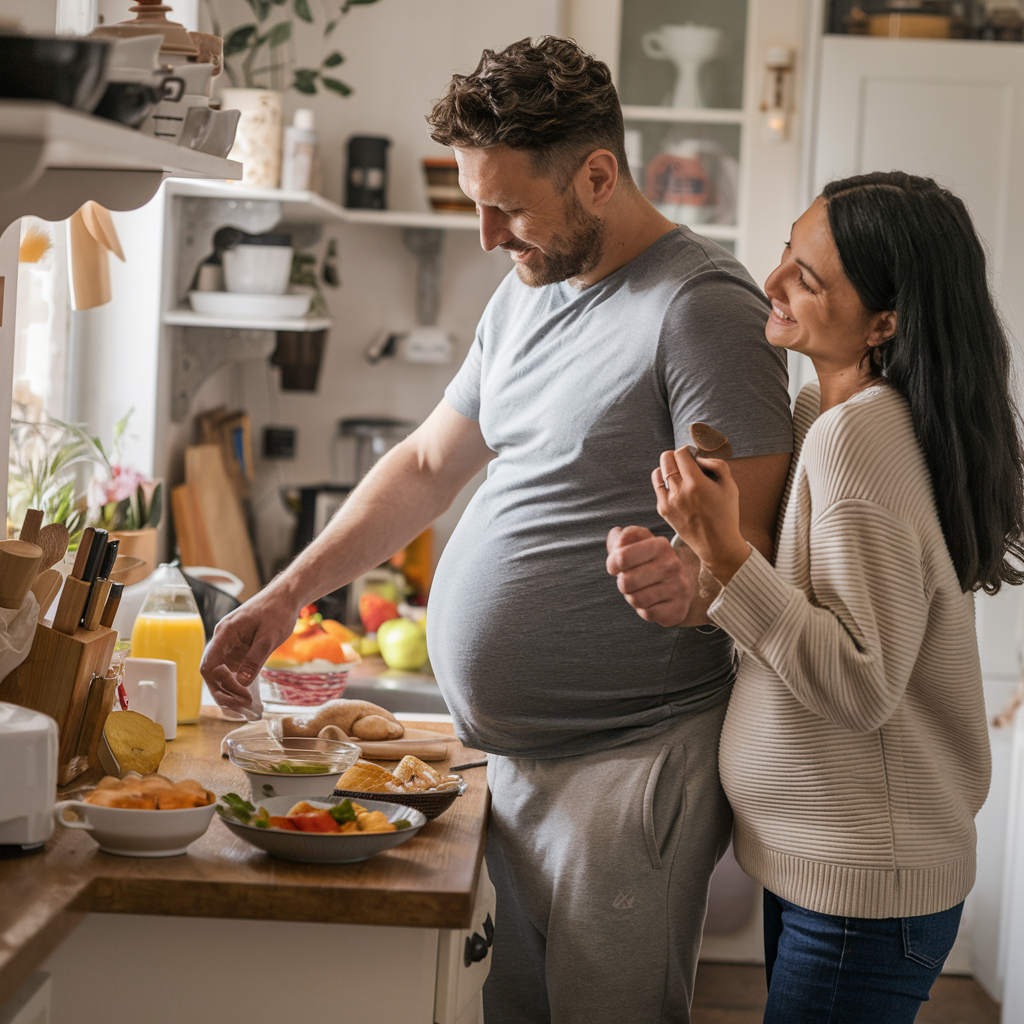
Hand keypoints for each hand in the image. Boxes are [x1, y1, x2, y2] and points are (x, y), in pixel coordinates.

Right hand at [200, 585, 300, 710]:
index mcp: (225, 633)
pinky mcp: (238, 650)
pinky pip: (231, 671)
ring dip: (229, 691)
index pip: (209, 665)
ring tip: (245, 707)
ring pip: (220, 674)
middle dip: (225, 692)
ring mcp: (229, 646)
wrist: (285, 597)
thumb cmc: (277, 611)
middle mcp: (222, 640)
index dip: (220, 684)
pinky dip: (237, 685)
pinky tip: (247, 697)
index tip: (241, 694)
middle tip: (244, 707)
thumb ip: (255, 658)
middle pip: (212, 673)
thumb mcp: (269, 636)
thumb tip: (241, 682)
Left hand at [605, 525, 693, 625]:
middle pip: (625, 582)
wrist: (678, 585)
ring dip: (633, 597)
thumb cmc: (649, 562)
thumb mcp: (638, 544)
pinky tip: (653, 602)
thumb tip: (616, 533)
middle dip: (623, 584)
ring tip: (642, 590)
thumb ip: (623, 538)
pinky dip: (644, 610)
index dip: (612, 564)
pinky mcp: (678, 608)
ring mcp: (678, 587)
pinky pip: (647, 614)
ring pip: (635, 599)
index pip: (621, 557)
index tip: (617, 566)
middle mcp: (672, 564)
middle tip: (632, 580)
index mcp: (660, 545)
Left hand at [653, 448, 749, 585]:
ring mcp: (668, 502)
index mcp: (696, 484)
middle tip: (687, 463)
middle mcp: (679, 492)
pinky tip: (678, 489)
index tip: (695, 456)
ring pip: (659, 471)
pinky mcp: (663, 510)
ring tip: (681, 476)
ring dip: (669, 468)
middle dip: (676, 456)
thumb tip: (699, 457)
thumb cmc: (726, 514)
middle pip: (666, 458)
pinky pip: (658, 487)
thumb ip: (717, 464)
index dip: (688, 451)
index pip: (680, 453)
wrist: (717, 545)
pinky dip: (665, 483)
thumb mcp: (730, 486)